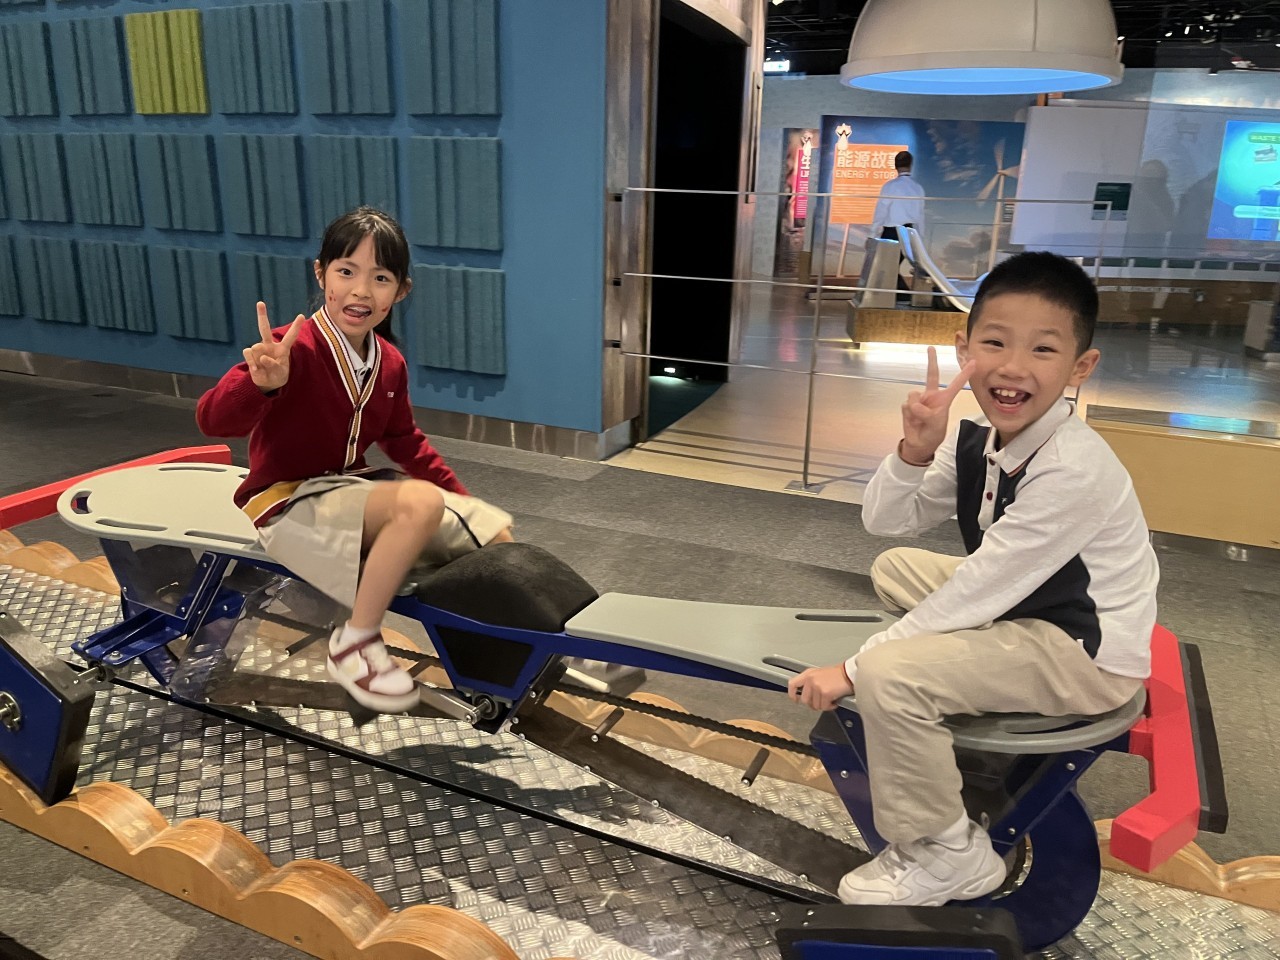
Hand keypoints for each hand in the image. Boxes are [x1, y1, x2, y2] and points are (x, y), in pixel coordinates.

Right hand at [243, 302, 304, 392]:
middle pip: (264, 328)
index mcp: (282, 348)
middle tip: (260, 303)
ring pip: (256, 347)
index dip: (295, 327)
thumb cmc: (277, 375)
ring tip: (263, 368)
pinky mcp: (251, 354)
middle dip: (262, 315)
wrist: (267, 383)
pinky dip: (252, 362)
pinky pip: (248, 353)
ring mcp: (259, 349)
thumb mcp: (280, 372)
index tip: (301, 316)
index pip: (290, 336)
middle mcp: (269, 345)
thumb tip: (263, 357)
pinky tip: (256, 369)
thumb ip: (273, 365)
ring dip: (260, 360)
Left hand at [788, 664, 854, 711]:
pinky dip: (830, 706)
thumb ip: (810, 682)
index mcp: (808, 674)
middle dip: (813, 703)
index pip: (792, 684)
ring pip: (815, 705)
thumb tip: (806, 695)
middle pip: (805, 700)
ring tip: (830, 699)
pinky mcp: (825, 693)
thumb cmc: (837, 674)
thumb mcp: (819, 674)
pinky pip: (824, 707)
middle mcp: (810, 680)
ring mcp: (817, 686)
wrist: (849, 673)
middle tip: (821, 701)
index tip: (795, 699)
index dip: (792, 694)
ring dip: (823, 705)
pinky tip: (834, 700)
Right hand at [901, 346, 975, 463]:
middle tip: (931, 347)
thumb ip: (925, 413)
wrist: (919, 444)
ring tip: (920, 420)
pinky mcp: (908, 405)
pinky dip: (909, 414)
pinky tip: (913, 420)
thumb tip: (913, 404)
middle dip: (931, 360)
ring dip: (916, 409)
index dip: (964, 373)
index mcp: (944, 400)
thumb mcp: (935, 424)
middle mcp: (931, 396)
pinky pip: (906, 406)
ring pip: (914, 396)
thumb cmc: (933, 433)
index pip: (956, 384)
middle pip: (932, 375)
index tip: (974, 362)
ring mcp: (919, 400)